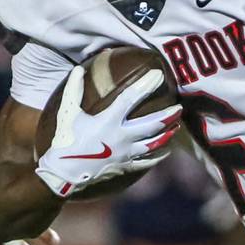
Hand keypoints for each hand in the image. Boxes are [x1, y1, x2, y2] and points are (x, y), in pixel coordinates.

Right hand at [35, 67, 180, 196]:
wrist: (64, 173)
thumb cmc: (65, 140)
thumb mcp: (67, 113)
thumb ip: (73, 90)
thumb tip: (77, 70)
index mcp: (108, 121)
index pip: (131, 98)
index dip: (146, 85)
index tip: (159, 75)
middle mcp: (121, 137)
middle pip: (152, 124)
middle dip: (168, 115)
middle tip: (179, 106)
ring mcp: (125, 153)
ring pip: (153, 143)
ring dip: (167, 133)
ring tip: (177, 126)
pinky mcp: (124, 166)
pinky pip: (146, 162)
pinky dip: (158, 156)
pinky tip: (166, 151)